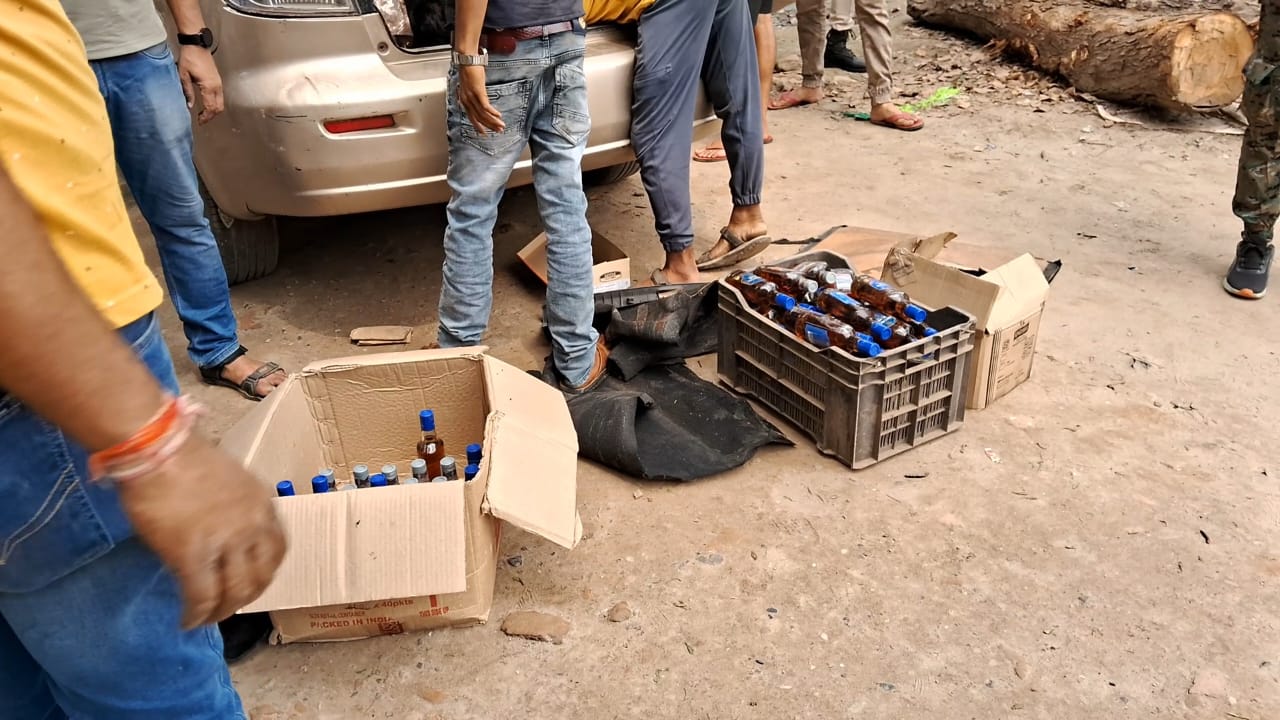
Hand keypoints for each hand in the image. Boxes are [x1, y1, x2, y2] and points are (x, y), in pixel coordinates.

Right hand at [117, 434, 285, 629]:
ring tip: (208, 618)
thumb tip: (219, 531)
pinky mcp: (193, 555)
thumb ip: (232, 508)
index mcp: (262, 504)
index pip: (278, 548)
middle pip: (262, 576)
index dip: (265, 571)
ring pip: (237, 592)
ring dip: (223, 611)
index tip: (252, 580)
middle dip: (247, 596)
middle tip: (229, 605)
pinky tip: (187, 621)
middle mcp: (253, 524)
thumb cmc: (181, 455)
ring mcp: (226, 541)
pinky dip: (196, 615)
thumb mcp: (226, 480)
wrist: (156, 448)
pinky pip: (201, 596)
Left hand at [178, 46, 224, 123]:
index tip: (199, 122)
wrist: (197, 45)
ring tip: (203, 113)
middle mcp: (217, 86)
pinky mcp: (218, 80)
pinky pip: (220, 96)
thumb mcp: (183, 75)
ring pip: (221, 103)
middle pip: (218, 108)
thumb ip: (187, 92)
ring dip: (213, 110)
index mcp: (209, 86)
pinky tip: (206, 103)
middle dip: (211, 116)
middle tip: (201, 120)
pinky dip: (215, 103)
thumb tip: (190, 106)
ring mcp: (219, 83)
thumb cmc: (190, 57)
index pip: (210, 107)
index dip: (205, 117)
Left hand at [457, 65, 503, 134]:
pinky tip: (498, 115)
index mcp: (464, 100)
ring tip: (501, 125)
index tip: (485, 132)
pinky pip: (486, 106)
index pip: (471, 117)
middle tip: (498, 131)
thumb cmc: (468, 70)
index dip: (478, 126)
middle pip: (479, 118)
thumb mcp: (468, 85)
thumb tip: (475, 100)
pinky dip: (492, 112)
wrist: (467, 60)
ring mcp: (472, 97)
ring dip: (493, 121)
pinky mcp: (478, 92)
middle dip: (489, 125)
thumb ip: (470, 94)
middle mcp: (467, 100)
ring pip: (483, 114)